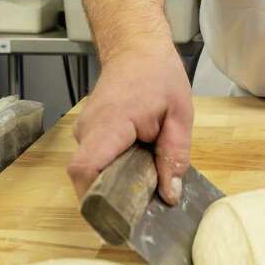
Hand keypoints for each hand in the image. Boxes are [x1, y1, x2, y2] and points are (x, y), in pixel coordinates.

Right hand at [67, 43, 193, 203]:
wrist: (136, 47)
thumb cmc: (159, 75)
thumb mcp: (180, 114)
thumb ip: (175, 155)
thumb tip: (169, 195)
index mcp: (111, 124)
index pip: (85, 169)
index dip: (95, 198)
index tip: (119, 217)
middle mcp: (89, 130)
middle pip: (88, 178)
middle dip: (114, 197)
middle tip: (145, 205)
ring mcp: (84, 131)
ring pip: (92, 172)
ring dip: (116, 182)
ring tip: (146, 181)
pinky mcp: (88, 133)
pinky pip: (96, 161)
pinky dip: (114, 170)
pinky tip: (138, 165)